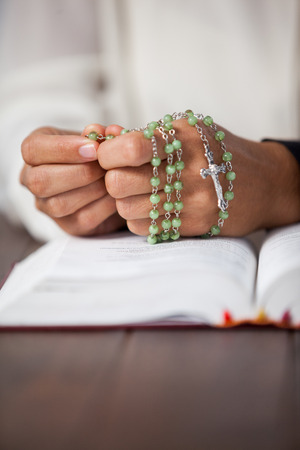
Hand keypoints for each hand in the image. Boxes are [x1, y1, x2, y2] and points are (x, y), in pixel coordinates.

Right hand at [20, 125, 125, 235]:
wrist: (106, 179)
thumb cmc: (94, 152)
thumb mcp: (93, 137)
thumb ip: (98, 133)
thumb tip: (105, 133)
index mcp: (34, 151)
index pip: (33, 150)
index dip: (63, 149)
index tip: (93, 148)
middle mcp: (31, 180)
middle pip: (41, 181)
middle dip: (80, 173)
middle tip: (106, 166)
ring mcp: (47, 207)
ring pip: (59, 204)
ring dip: (93, 190)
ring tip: (113, 179)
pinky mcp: (69, 226)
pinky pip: (83, 219)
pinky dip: (104, 205)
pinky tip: (116, 194)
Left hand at [98, 118, 299, 236]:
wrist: (262, 183)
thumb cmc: (216, 153)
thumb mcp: (188, 132)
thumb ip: (147, 136)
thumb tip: (103, 141)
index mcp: (183, 138)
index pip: (126, 149)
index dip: (107, 154)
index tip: (109, 157)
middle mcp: (188, 170)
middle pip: (118, 183)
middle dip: (112, 180)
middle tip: (124, 176)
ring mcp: (192, 201)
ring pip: (126, 208)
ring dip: (125, 201)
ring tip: (141, 193)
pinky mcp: (193, 225)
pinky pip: (143, 228)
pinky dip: (140, 219)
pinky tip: (154, 208)